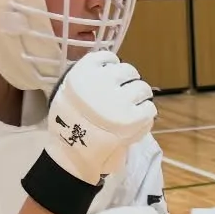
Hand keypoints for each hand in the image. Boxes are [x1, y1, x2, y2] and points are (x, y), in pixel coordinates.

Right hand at [46, 50, 155, 183]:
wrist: (73, 156)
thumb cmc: (67, 127)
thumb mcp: (65, 94)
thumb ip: (84, 80)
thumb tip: (108, 68)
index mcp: (82, 74)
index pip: (106, 57)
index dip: (112, 66)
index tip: (112, 76)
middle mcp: (102, 82)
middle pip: (127, 71)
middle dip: (128, 82)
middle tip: (125, 95)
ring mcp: (120, 100)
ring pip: (142, 88)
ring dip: (140, 97)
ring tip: (133, 108)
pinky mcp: (133, 118)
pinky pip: (149, 108)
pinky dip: (146, 113)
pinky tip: (137, 119)